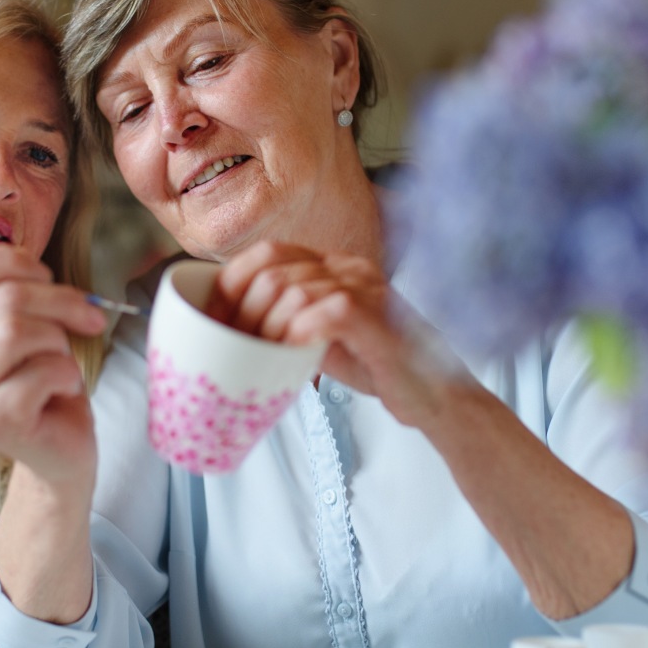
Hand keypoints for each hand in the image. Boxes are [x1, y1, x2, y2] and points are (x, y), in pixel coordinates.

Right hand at [0, 245, 107, 487]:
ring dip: (59, 342)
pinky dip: (66, 374)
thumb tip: (44, 274)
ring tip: (62, 363)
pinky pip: (41, 372)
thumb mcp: (37, 326)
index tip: (48, 280)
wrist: (61, 450)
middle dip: (61, 304)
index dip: (13, 262)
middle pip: (5, 299)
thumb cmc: (50, 383)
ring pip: (16, 331)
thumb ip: (26, 295)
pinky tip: (62, 392)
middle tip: (88, 322)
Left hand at [210, 241, 473, 427]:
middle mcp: (349, 267)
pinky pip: (326, 312)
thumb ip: (285, 324)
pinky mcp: (379, 318)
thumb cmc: (376, 366)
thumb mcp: (319, 339)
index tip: (214, 319)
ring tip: (261, 358)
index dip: (231, 282)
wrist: (433, 395)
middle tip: (233, 347)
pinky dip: (298, 335)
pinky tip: (292, 355)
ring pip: (294, 290)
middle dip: (241, 312)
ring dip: (266, 329)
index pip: (268, 252)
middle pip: (273, 269)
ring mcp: (367, 288)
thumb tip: (228, 330)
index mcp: (333, 265)